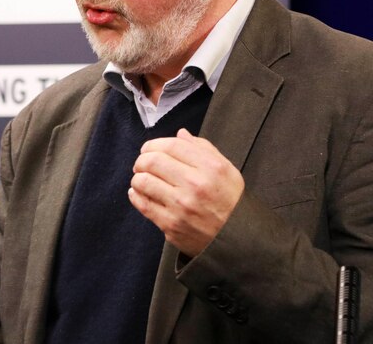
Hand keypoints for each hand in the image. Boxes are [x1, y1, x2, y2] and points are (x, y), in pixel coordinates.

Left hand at [129, 128, 244, 256]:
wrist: (236, 239)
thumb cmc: (231, 202)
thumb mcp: (226, 170)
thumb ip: (204, 149)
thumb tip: (181, 134)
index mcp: (210, 167)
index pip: (172, 146)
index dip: (155, 144)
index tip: (148, 148)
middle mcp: (195, 184)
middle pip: (153, 161)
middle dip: (142, 159)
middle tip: (142, 163)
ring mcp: (181, 206)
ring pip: (143, 182)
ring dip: (138, 177)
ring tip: (142, 179)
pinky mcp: (171, 225)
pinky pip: (143, 204)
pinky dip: (136, 195)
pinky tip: (139, 192)